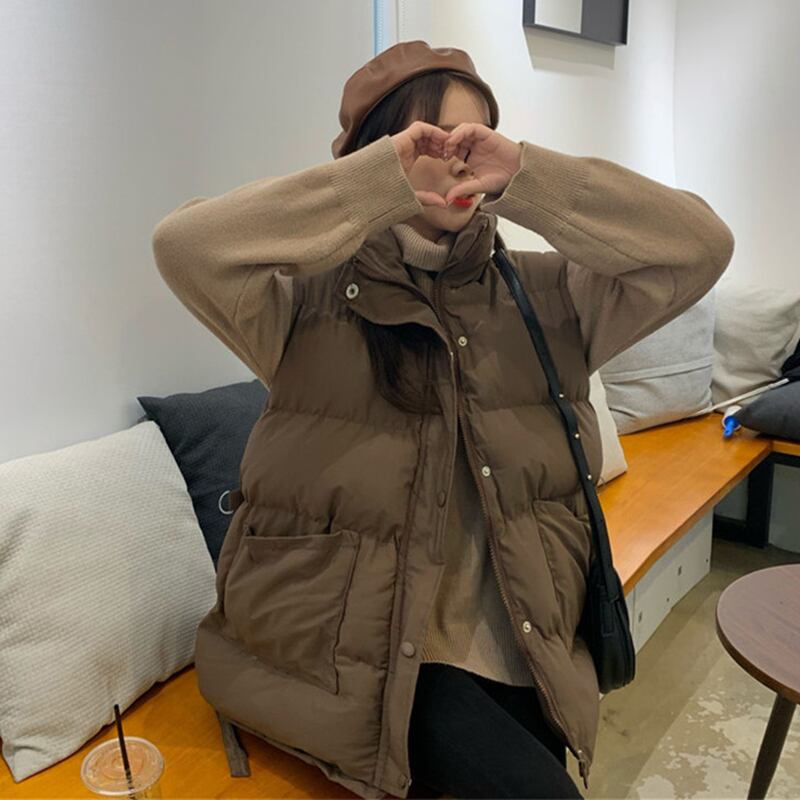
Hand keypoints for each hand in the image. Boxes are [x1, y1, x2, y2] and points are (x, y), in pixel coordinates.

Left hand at [391, 121, 521, 206]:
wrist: (519, 175)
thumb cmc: (501, 181)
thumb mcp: (478, 186)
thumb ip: (462, 189)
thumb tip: (446, 200)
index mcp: (468, 158)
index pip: (451, 151)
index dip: (442, 154)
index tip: (436, 159)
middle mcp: (472, 147)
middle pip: (453, 140)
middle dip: (444, 144)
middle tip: (436, 151)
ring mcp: (479, 139)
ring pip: (460, 132)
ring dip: (450, 137)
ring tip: (445, 147)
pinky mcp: (487, 133)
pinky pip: (470, 128)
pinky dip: (460, 132)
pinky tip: (454, 141)